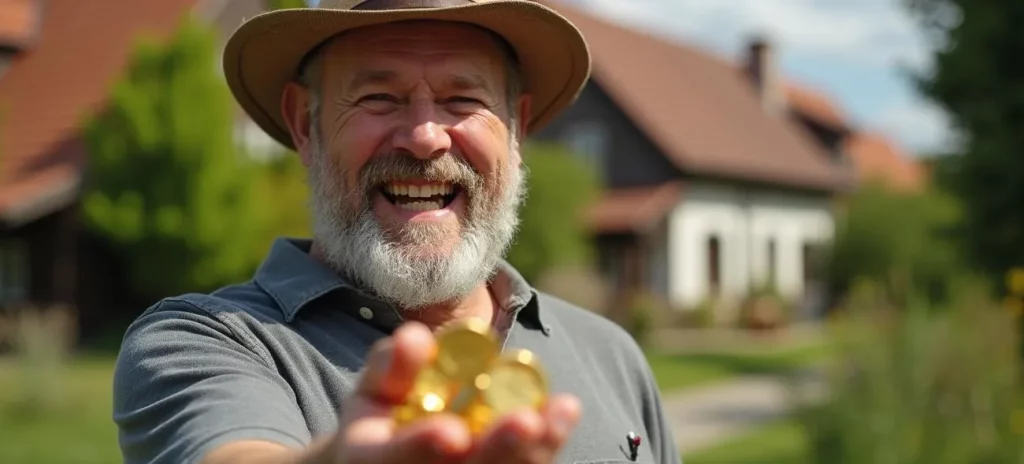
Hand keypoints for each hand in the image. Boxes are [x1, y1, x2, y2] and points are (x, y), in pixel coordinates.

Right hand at [323, 321, 581, 463]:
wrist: (399, 444)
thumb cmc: (388, 406)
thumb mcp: (380, 381)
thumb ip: (394, 363)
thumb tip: (415, 338)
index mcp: (372, 460)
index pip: (392, 461)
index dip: (421, 449)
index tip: (451, 433)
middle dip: (497, 451)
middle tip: (527, 421)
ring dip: (534, 447)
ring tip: (563, 410)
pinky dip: (545, 444)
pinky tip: (564, 413)